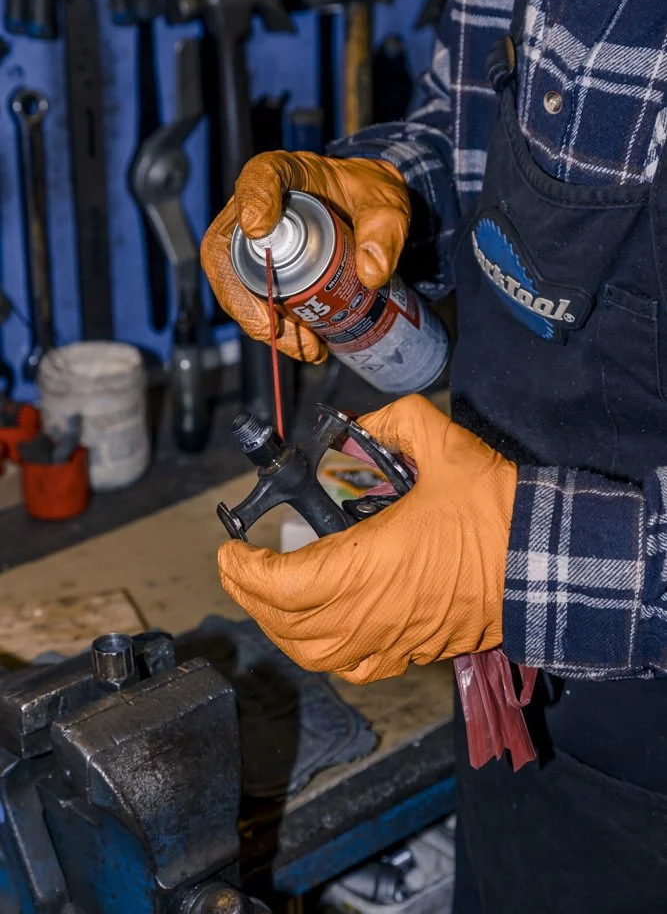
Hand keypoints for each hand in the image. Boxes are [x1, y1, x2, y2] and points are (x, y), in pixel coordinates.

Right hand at [201, 151, 409, 362]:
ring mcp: (252, 244)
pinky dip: (277, 330)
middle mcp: (255, 208)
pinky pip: (255, 302)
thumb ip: (385, 230)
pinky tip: (306, 346)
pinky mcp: (261, 272)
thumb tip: (370, 274)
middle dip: (244, 296)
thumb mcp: (387, 203)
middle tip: (274, 327)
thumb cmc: (368, 196)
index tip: (259, 228)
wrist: (367, 213)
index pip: (258, 177)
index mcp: (283, 172)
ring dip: (262, 323)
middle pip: (225, 249)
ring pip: (236, 286)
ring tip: (304, 346)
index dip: (252, 201)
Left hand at [217, 396, 517, 683]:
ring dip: (279, 627)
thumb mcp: (443, 445)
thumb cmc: (497, 510)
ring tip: (268, 598)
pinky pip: (355, 668)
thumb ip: (393, 422)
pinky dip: (323, 654)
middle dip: (249, 595)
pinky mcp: (416, 651)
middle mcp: (372, 611)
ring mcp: (393, 638)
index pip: (282, 584)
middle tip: (236, 567)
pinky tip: (319, 633)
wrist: (547, 560)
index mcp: (369, 564)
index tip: (231, 549)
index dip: (245, 570)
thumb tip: (362, 424)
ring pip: (315, 653)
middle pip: (287, 622)